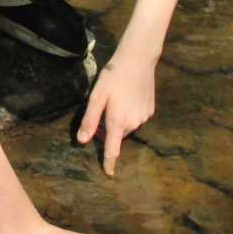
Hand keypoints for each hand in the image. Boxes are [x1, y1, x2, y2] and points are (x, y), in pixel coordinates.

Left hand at [76, 47, 156, 175]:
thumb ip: (90, 120)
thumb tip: (82, 140)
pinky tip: (127, 96)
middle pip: (117, 135)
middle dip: (109, 129)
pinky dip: (130, 113)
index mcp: (118, 122)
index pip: (113, 150)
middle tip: (103, 108)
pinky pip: (136, 118)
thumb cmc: (113, 76)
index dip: (109, 163)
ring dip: (119, 120)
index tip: (108, 174)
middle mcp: (134, 123)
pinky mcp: (151, 110)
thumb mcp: (96, 97)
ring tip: (116, 99)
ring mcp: (144, 117)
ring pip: (127, 126)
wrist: (138, 59)